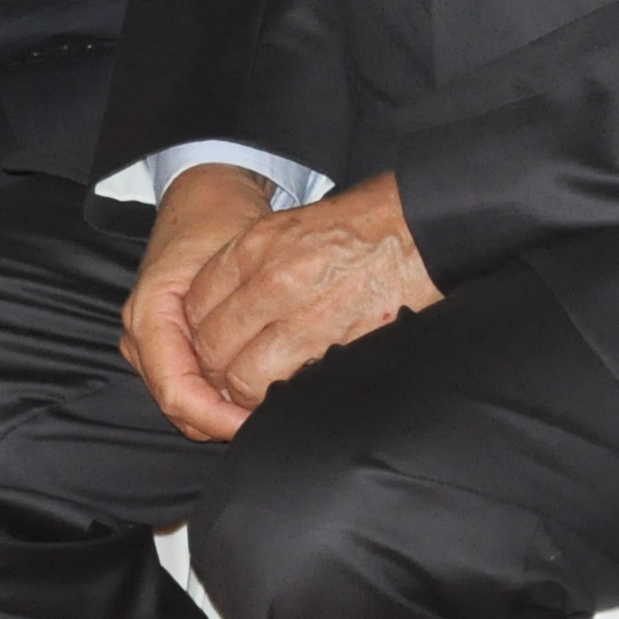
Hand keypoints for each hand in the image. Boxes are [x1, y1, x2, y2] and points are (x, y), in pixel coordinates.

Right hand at [123, 164, 276, 440]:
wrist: (204, 197)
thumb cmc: (218, 220)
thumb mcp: (235, 257)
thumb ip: (239, 309)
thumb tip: (259, 366)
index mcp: (149, 314)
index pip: (176, 391)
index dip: (216, 417)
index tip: (255, 422)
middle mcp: (141, 335)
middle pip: (178, 404)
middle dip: (222, 420)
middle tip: (273, 418)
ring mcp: (149, 343)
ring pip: (183, 402)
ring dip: (222, 411)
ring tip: (265, 406)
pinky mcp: (164, 345)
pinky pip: (188, 386)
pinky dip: (218, 396)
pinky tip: (251, 392)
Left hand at [180, 174, 438, 412]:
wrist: (423, 226)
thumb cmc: (367, 221)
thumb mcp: (295, 224)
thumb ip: (256, 262)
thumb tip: (233, 304)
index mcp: (256, 247)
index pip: (195, 304)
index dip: (200, 331)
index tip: (215, 342)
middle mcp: (271, 282)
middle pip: (212, 346)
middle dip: (217, 368)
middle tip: (232, 374)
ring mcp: (302, 316)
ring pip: (242, 377)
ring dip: (247, 391)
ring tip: (261, 390)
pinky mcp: (334, 345)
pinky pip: (287, 387)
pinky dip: (283, 396)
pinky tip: (292, 389)